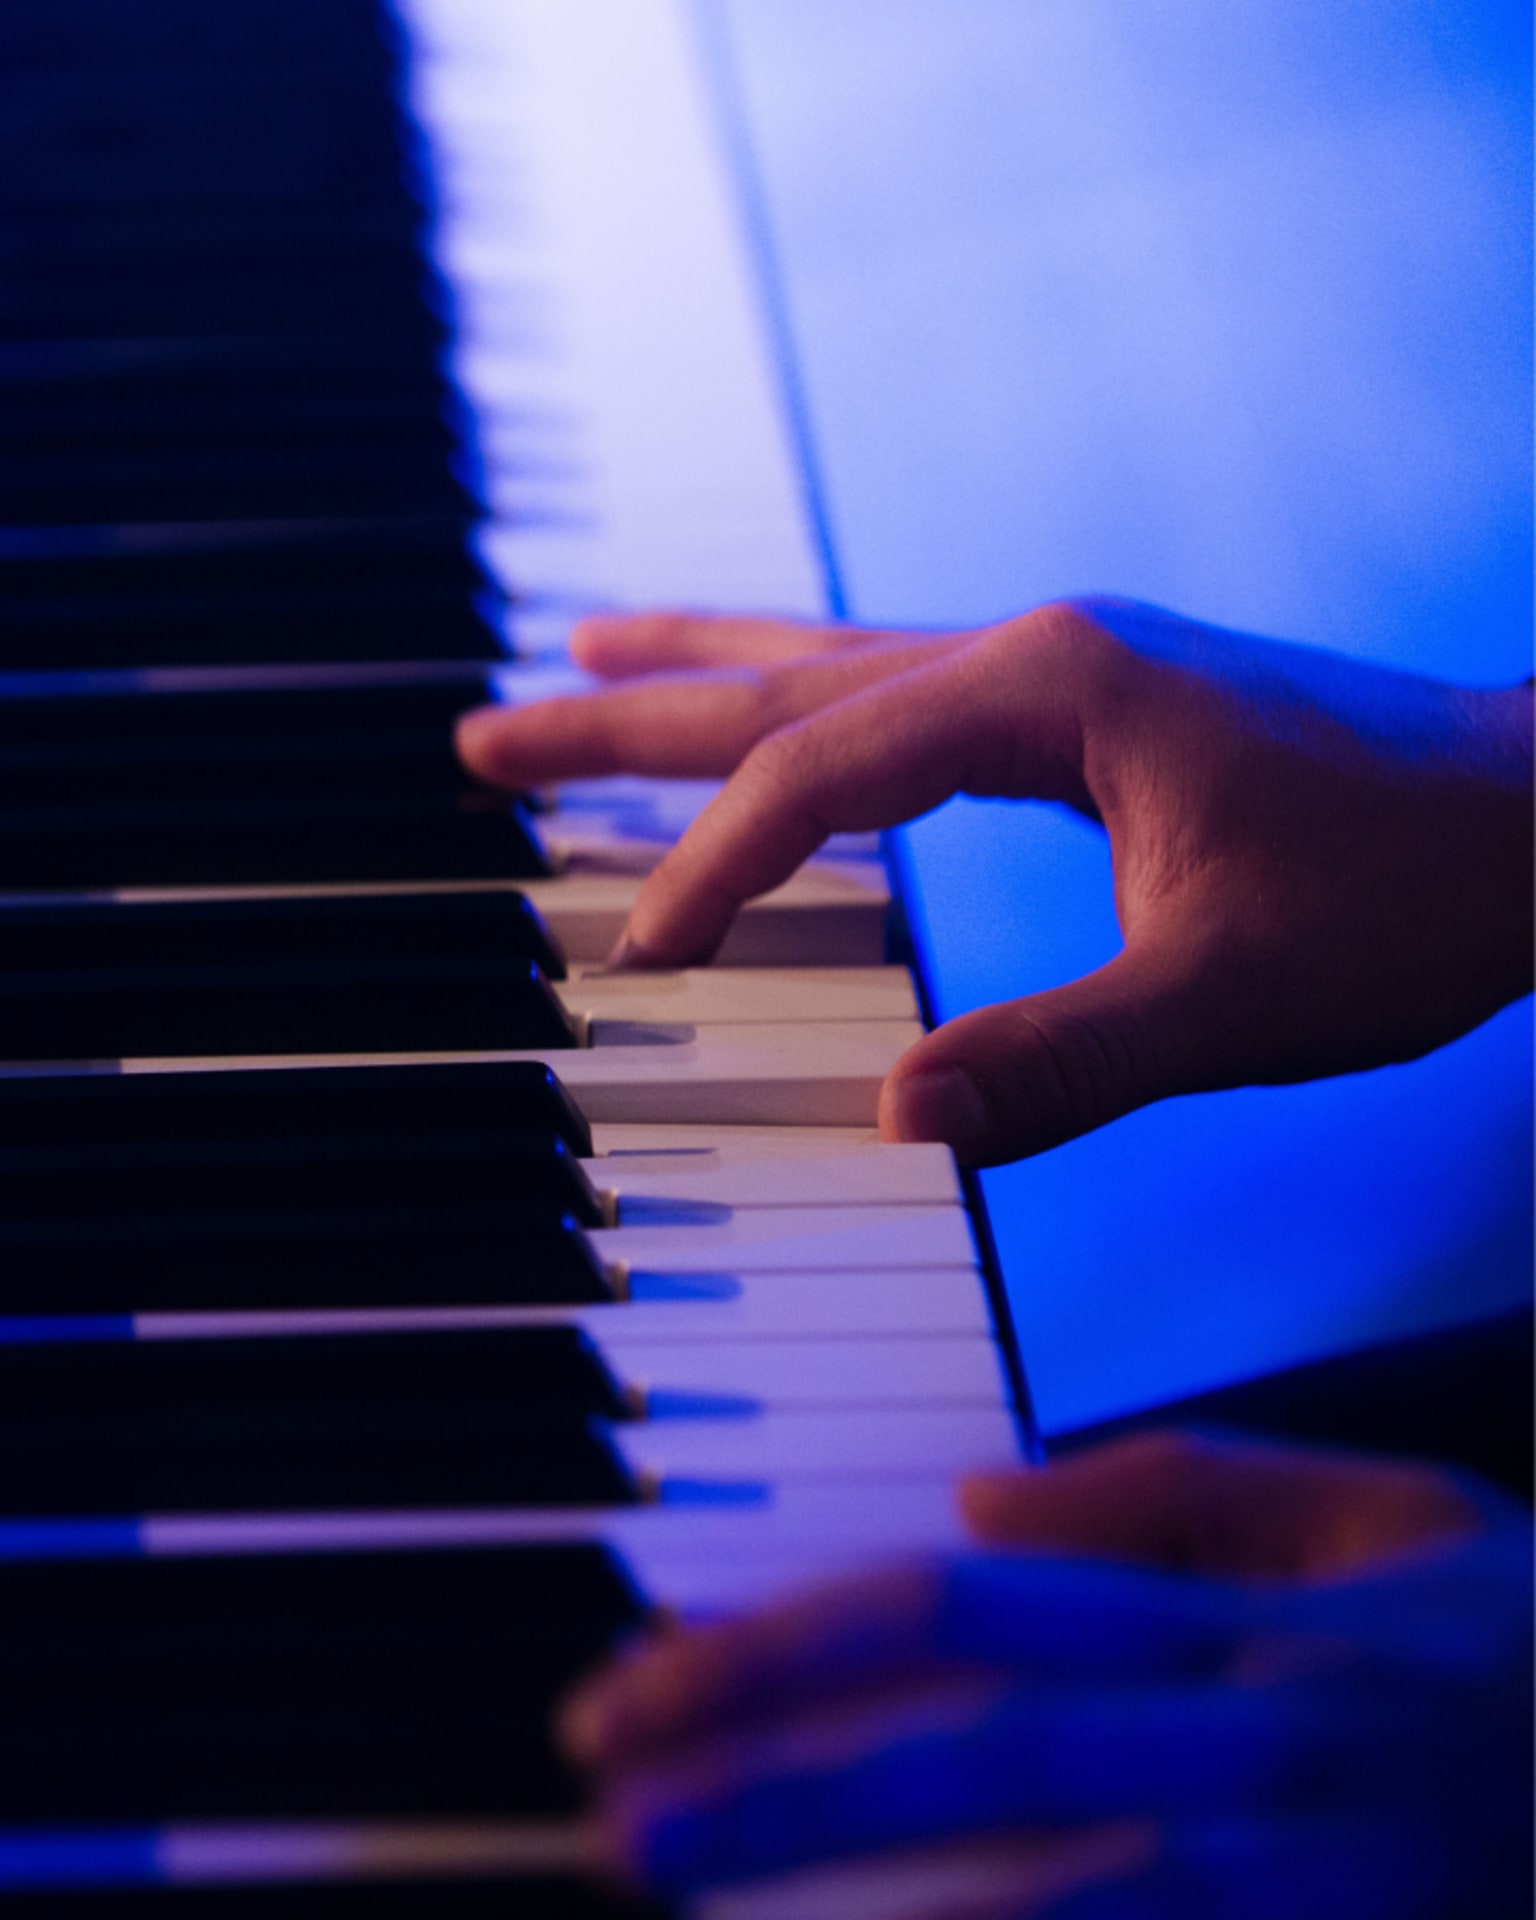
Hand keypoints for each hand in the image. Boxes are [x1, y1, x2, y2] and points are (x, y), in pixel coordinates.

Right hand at [458, 601, 1532, 1164]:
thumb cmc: (1410, 890)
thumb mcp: (1233, 997)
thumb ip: (1059, 1061)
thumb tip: (889, 1122)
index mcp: (1051, 692)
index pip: (822, 770)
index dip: (714, 867)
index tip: (636, 961)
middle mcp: (1034, 653)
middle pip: (782, 677)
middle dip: (625, 711)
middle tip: (484, 734)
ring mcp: (1057, 669)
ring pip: (830, 664)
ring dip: (697, 672)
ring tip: (581, 658)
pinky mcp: (1083, 710)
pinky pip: (893, 695)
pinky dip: (798, 704)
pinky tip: (773, 712)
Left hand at [559, 1430, 1533, 1916]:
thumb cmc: (1506, 1647)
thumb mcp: (1366, 1514)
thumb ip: (1170, 1490)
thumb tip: (977, 1497)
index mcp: (1237, 1618)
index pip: (968, 1606)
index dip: (791, 1645)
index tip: (640, 1693)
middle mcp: (1255, 1745)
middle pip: (983, 1751)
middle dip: (780, 1792)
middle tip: (611, 1824)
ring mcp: (1302, 1879)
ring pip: (1061, 1904)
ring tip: (696, 1919)